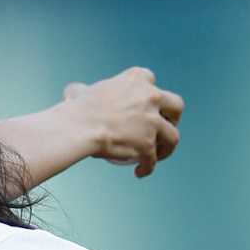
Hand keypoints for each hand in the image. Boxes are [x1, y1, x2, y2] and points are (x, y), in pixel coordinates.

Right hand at [63, 67, 182, 178]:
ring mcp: (151, 122)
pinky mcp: (147, 145)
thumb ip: (84, 90)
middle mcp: (151, 96)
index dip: (151, 98)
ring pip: (172, 137)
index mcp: (138, 78)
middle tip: (163, 130)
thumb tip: (73, 92)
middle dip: (173, 119)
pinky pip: (153, 160)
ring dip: (167, 148)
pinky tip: (140, 171)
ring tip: (156, 156)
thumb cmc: (76, 110)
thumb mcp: (83, 91)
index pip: (153, 84)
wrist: (78, 128)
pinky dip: (148, 167)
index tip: (144, 109)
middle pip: (176, 106)